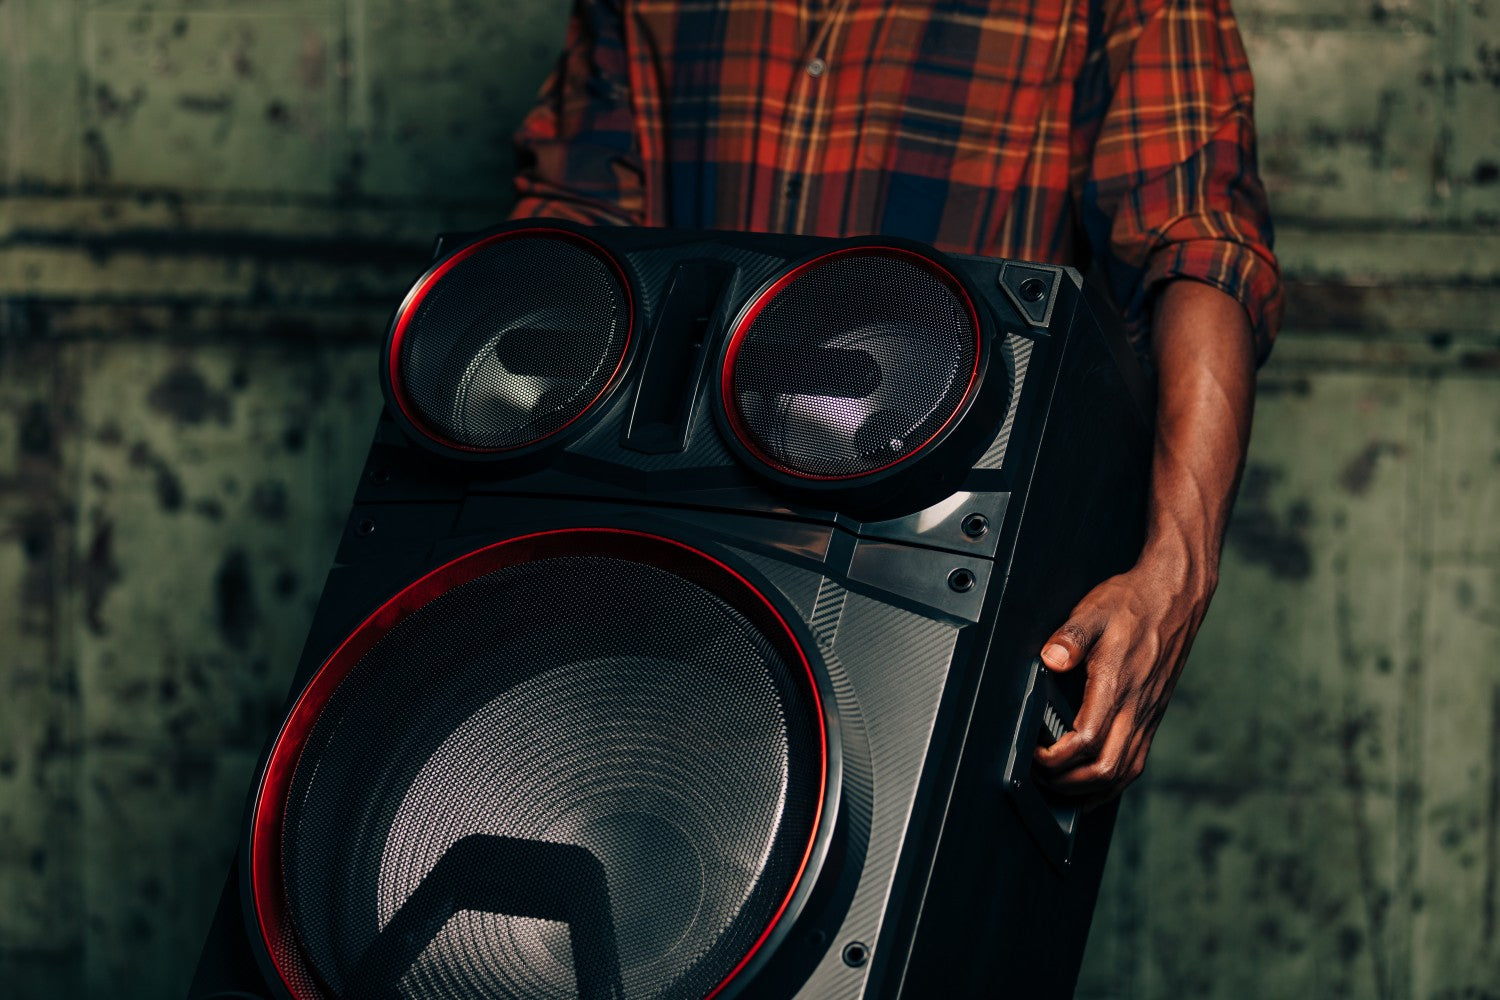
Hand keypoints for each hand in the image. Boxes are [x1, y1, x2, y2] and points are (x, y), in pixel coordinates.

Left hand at [1030, 549, 1214, 808]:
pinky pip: (1134, 762)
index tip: (1035, 753)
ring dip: (1089, 789)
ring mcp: (1147, 715)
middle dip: (1067, 783)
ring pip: (1123, 773)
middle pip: (1106, 770)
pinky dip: (1111, 782)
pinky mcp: (1152, 716)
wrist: (1174, 597)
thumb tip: (1050, 658)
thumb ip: (1070, 636)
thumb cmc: (1132, 603)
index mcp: (1117, 684)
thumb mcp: (1093, 610)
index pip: (1087, 741)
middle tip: (1039, 775)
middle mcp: (1136, 707)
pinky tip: (1093, 783)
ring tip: (1059, 787)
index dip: (1057, 757)